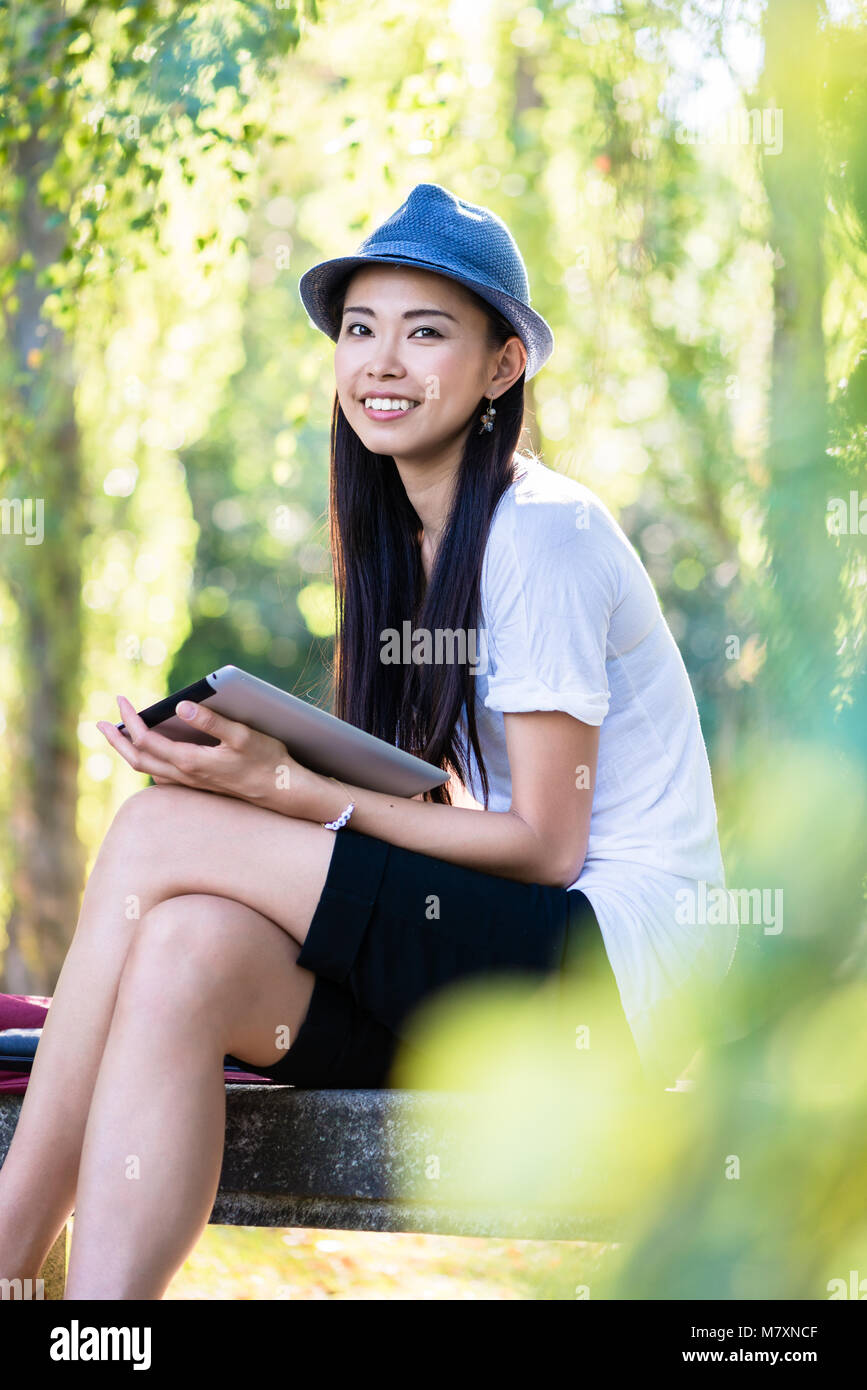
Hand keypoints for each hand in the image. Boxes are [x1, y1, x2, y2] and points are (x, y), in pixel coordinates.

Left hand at [96, 695, 310, 808]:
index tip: (121, 700)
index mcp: (190, 761)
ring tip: (118, 736)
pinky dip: (148, 761)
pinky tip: (152, 752)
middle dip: (116, 740)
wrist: (283, 791)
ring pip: (148, 769)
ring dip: (129, 751)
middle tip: (99, 723)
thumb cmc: (267, 761)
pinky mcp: (199, 785)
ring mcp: (191, 783)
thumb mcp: (241, 735)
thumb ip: (210, 720)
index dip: (130, 719)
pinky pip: (162, 774)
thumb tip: (180, 705)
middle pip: (137, 759)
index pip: (147, 739)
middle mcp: (185, 776)